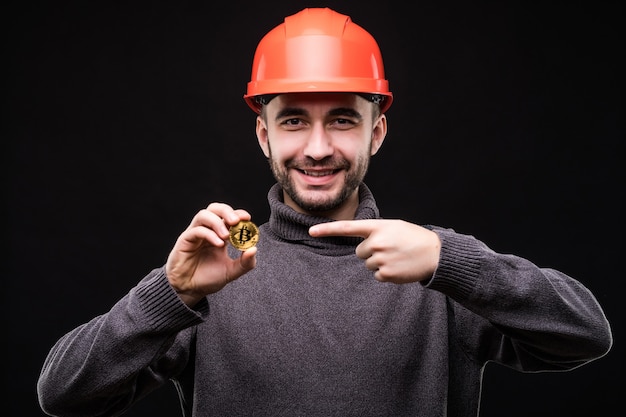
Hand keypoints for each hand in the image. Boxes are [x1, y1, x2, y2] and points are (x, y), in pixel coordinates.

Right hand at [165, 203, 256, 305]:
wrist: (190, 290)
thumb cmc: (208, 278)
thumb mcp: (232, 272)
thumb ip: (245, 263)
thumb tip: (254, 249)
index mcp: (218, 234)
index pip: (227, 216)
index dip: (237, 213)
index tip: (247, 218)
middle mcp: (207, 230)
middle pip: (214, 208)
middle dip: (227, 211)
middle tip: (237, 221)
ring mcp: (195, 234)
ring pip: (203, 215)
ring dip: (217, 222)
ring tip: (227, 236)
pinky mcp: (185, 240)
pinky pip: (196, 230)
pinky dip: (209, 234)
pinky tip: (218, 244)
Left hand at [309, 219, 439, 283]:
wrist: (436, 253)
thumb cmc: (413, 238)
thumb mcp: (394, 227)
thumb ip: (375, 232)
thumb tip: (362, 249)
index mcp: (378, 227)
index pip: (348, 227)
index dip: (327, 229)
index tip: (310, 231)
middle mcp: (377, 242)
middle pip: (360, 251)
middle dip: (372, 251)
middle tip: (391, 249)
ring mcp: (381, 258)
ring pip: (368, 264)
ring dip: (380, 262)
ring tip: (397, 257)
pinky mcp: (386, 273)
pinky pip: (377, 275)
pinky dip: (387, 273)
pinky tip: (400, 267)